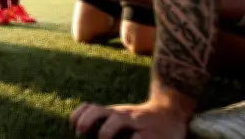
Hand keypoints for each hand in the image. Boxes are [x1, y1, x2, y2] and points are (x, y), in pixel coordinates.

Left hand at [70, 101, 187, 138]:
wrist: (171, 113)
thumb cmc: (139, 120)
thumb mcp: (119, 117)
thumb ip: (102, 119)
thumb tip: (77, 128)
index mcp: (114, 112)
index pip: (92, 108)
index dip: (79, 116)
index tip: (73, 128)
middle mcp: (123, 115)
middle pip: (102, 111)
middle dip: (88, 121)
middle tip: (81, 133)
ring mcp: (137, 124)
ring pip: (118, 120)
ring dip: (105, 131)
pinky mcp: (151, 135)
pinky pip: (138, 138)